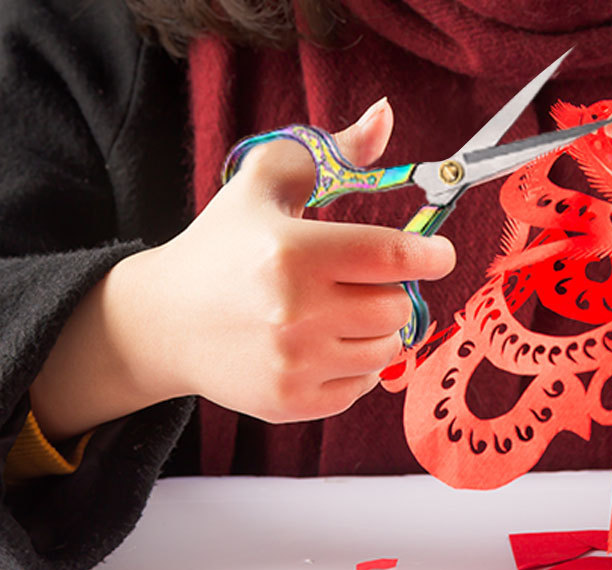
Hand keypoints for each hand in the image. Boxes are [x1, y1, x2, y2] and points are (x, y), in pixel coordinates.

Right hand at [31, 99, 455, 438]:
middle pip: (397, 307)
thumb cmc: (220, 248)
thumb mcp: (264, 184)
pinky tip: (325, 347)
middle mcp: (294, 312)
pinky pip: (363, 388)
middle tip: (365, 283)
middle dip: (391, 291)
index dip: (431, 254)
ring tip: (341, 314)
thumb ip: (331, 150)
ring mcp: (293, 364)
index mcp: (291, 251)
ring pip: (387, 350)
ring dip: (376, 329)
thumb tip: (385, 115)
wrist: (164, 323)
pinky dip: (356, 367)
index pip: (393, 255)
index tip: (437, 254)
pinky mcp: (290, 402)